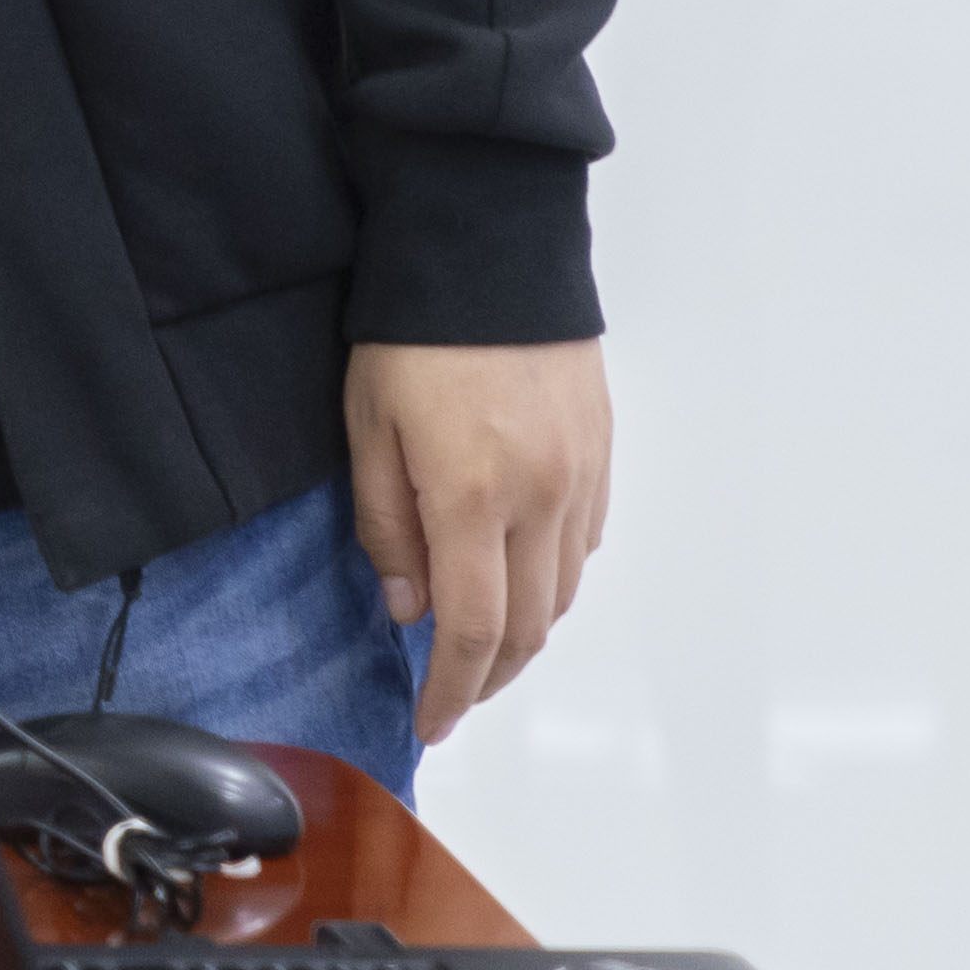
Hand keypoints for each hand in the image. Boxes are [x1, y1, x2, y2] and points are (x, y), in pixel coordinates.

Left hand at [345, 336, 612, 746]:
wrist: (488, 247)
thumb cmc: (411, 330)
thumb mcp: (366, 427)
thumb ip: (386, 526)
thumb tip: (409, 609)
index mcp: (473, 497)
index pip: (472, 631)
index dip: (453, 690)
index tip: (432, 721)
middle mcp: (543, 499)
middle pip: (528, 627)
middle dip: (488, 676)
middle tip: (452, 694)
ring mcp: (581, 478)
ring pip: (563, 593)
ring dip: (524, 632)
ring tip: (479, 644)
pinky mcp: (602, 454)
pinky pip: (585, 545)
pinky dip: (553, 580)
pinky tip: (518, 577)